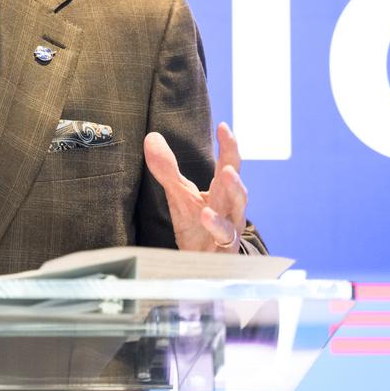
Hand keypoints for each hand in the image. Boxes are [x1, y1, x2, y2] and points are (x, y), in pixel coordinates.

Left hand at [144, 122, 247, 252]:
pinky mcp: (225, 249)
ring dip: (234, 192)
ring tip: (226, 174)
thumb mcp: (179, 195)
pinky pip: (225, 237)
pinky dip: (217, 226)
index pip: (228, 165)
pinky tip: (206, 216)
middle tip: (228, 156)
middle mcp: (230, 208)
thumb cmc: (196, 225)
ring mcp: (230, 229)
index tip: (224, 127)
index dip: (228, 147)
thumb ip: (167, 169)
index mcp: (221, 192)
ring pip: (237, 211)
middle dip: (234, 169)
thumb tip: (152, 137)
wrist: (202, 264)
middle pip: (237, 187)